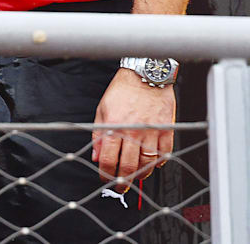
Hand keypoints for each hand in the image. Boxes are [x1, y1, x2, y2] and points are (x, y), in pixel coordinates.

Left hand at [91, 67, 174, 185]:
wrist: (145, 75)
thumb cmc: (122, 90)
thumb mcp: (102, 110)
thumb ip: (99, 134)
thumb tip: (96, 155)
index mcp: (115, 127)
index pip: (109, 159)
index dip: (106, 173)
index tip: (106, 178)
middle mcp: (134, 132)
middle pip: (129, 166)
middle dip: (123, 181)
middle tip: (121, 186)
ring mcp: (151, 132)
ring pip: (147, 163)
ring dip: (141, 174)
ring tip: (136, 176)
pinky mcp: (166, 130)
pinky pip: (164, 153)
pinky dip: (158, 162)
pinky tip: (152, 164)